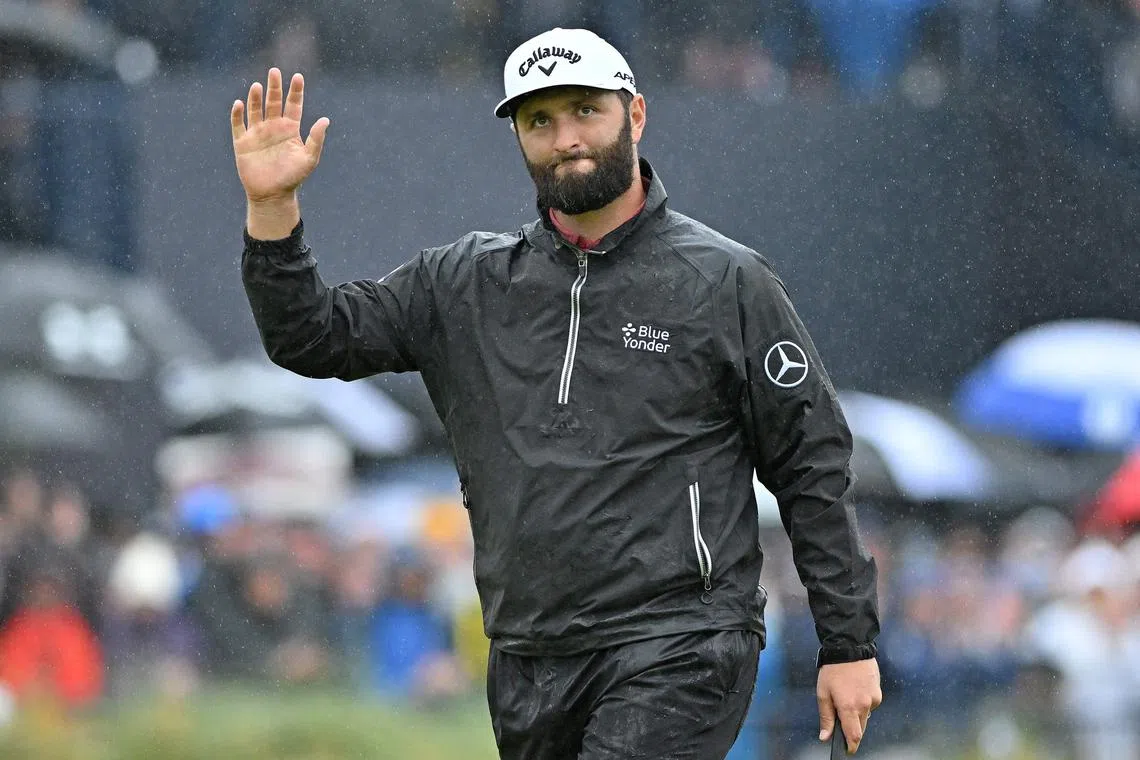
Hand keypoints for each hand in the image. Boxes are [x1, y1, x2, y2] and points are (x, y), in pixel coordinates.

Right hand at [230, 68, 329, 203]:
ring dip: (255, 97)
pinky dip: (237, 114)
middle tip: (274, 71)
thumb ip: (316, 139)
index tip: (298, 77)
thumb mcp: (309, 159)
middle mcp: (273, 127)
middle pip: (273, 102)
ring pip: (255, 109)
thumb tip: (326, 120)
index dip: (295, 91)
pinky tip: (239, 104)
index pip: (293, 105)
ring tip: (257, 86)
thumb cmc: (293, 178)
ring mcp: (257, 133)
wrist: (272, 195)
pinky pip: (238, 124)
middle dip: (274, 87)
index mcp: (290, 129)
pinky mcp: (242, 142)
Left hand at [817, 658, 881, 754]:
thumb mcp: (823, 693)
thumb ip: (826, 717)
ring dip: (857, 714)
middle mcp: (864, 705)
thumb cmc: (833, 671)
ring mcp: (873, 698)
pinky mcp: (878, 692)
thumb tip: (825, 737)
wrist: (850, 648)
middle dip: (852, 729)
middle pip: (861, 728)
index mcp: (849, 707)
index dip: (851, 745)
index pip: (854, 735)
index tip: (847, 750)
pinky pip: (870, 704)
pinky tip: (855, 690)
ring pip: (866, 716)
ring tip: (846, 696)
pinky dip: (863, 703)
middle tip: (842, 719)